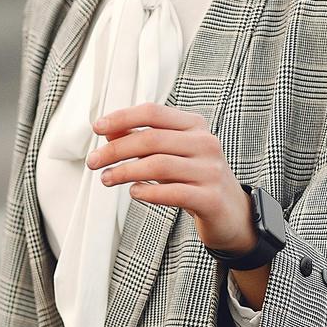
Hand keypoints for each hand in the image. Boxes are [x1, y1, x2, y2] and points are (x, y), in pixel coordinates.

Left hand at [86, 103, 255, 255]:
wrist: (233, 213)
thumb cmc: (196, 179)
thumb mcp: (172, 154)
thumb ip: (143, 140)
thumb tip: (109, 132)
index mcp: (195, 126)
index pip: (153, 113)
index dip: (122, 117)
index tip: (97, 128)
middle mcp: (205, 143)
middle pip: (152, 139)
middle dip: (116, 150)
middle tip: (93, 161)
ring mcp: (211, 171)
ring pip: (159, 165)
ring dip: (125, 171)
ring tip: (107, 178)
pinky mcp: (211, 198)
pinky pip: (173, 192)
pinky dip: (148, 191)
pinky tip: (134, 192)